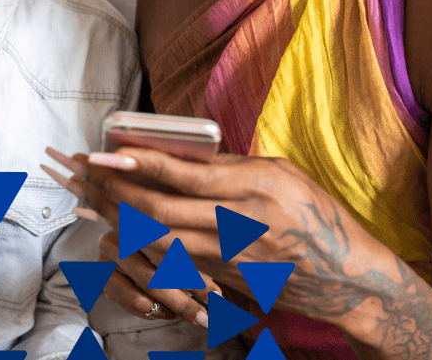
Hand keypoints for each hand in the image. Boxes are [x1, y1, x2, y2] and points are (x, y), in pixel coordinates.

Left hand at [44, 146, 391, 328]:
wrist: (344, 275)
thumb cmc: (315, 213)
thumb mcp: (281, 172)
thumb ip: (232, 165)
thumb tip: (185, 153)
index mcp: (252, 188)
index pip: (184, 175)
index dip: (142, 163)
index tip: (110, 152)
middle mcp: (235, 224)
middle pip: (162, 210)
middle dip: (117, 192)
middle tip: (87, 175)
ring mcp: (228, 257)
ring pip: (159, 240)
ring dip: (120, 220)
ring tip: (92, 200)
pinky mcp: (223, 279)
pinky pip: (173, 264)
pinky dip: (142, 246)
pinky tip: (121, 233)